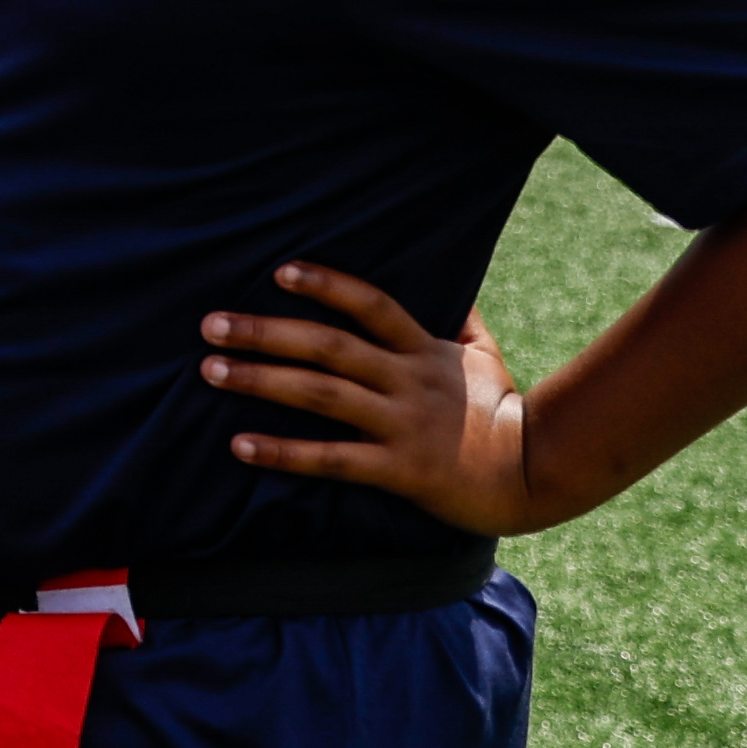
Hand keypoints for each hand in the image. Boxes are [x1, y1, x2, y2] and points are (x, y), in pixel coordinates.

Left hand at [207, 262, 540, 531]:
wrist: (536, 476)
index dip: (328, 285)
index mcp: (424, 351)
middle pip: (330, 347)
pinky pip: (332, 458)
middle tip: (211, 324)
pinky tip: (239, 445)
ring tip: (211, 371)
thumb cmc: (503, 413)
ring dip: (261, 381)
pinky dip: (284, 452)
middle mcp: (408, 382)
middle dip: (267, 333)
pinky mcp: (399, 470)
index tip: (279, 271)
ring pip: (322, 397)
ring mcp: (403, 425)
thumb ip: (462, 318)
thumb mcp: (486, 356)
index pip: (372, 305)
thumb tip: (450, 280)